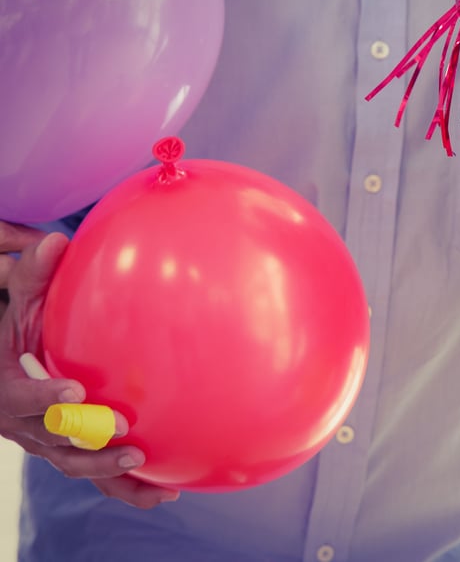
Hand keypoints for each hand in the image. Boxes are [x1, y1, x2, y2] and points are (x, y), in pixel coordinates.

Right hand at [0, 231, 178, 507]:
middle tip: (129, 440)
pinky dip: (128, 488)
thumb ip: (32, 279)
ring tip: (152, 470)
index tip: (74, 391)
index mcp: (6, 390)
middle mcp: (26, 426)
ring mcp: (50, 445)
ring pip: (78, 468)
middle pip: (55, 446)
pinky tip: (169, 491)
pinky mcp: (71, 454)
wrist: (1, 374)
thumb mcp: (15, 307)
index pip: (21, 398)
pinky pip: (98, 478)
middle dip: (90, 447)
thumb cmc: (12, 335)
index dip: (43, 397)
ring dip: (113, 475)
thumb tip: (55, 240)